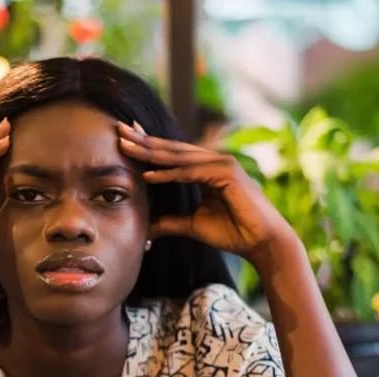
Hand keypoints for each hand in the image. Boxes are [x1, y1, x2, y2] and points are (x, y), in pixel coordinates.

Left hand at [117, 121, 293, 259]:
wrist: (260, 242)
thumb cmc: (232, 232)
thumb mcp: (192, 225)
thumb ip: (169, 222)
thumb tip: (145, 228)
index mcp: (205, 169)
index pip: (172, 154)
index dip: (148, 144)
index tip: (125, 138)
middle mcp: (214, 161)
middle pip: (171, 149)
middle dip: (144, 140)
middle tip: (118, 131)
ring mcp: (222, 164)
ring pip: (178, 157)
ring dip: (150, 152)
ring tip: (125, 147)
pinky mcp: (227, 174)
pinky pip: (191, 173)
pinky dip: (169, 174)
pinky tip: (148, 175)